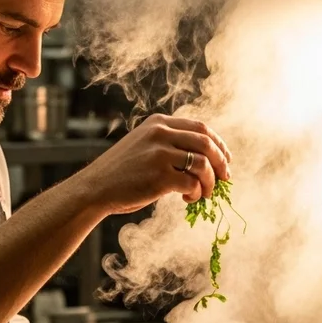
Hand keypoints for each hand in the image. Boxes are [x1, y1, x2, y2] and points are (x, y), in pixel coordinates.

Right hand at [73, 114, 231, 212]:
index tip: (226, 159)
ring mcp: (160, 153)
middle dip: (221, 162)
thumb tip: (208, 158)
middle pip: (207, 142)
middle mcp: (160, 133)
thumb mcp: (144, 145)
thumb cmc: (121, 172)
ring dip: (210, 182)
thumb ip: (170, 143)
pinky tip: (187, 199)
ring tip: (204, 193)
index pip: (201, 128)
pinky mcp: (160, 175)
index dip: (219, 144)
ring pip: (204, 164)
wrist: (95, 188)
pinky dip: (197, 193)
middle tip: (225, 179)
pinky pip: (193, 183)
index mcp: (158, 123)